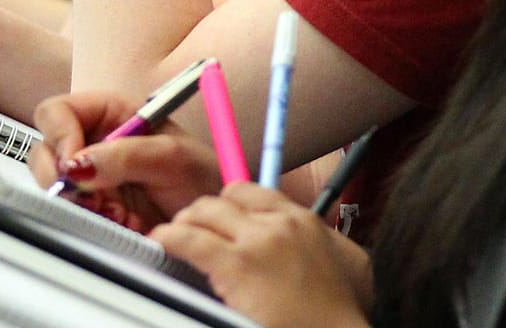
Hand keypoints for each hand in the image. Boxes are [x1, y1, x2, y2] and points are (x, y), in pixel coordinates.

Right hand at [27, 92, 223, 233]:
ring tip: (118, 212)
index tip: (72, 165)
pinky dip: (92, 223)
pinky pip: (72, 214)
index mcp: (110, 112)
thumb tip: (79, 164)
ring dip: (80, 204)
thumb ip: (126, 154)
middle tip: (90, 197)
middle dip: (61, 178)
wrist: (214, 220)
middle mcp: (94, 140)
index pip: (58, 112)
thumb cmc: (201, 176)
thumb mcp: (173, 157)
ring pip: (55, 187)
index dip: (59, 136)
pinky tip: (122, 223)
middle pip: (45, 150)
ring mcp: (91, 176)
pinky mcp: (94, 207)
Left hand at [153, 183, 371, 327]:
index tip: (221, 218)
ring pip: (204, 213)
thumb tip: (309, 242)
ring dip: (185, 222)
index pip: (254, 193)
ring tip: (172, 235)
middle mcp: (279, 223)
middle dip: (204, 213)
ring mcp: (257, 242)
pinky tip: (161, 243)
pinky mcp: (236, 265)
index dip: (230, 205)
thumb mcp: (345, 263)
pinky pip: (188, 239)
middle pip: (225, 200)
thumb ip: (322, 243)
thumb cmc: (343, 313)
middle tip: (192, 228)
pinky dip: (168, 238)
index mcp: (304, 221)